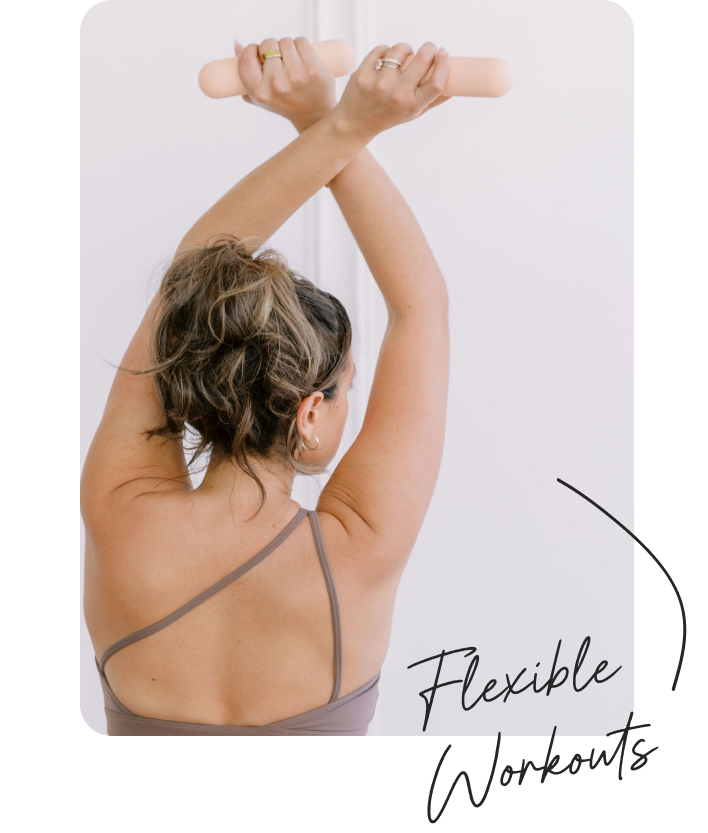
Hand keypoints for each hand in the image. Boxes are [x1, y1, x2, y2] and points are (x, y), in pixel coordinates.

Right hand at [235, 37, 336, 132]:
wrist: (314, 115)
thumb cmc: (285, 103)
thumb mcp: (261, 95)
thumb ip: (246, 74)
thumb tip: (237, 44)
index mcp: (260, 93)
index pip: (246, 58)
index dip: (252, 50)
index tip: (258, 52)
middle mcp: (277, 85)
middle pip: (268, 44)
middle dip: (272, 47)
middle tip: (279, 62)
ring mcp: (296, 76)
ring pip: (285, 41)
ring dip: (288, 47)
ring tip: (292, 62)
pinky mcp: (313, 69)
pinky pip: (301, 41)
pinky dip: (301, 46)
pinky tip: (303, 59)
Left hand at [332, 42, 451, 140]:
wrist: (355, 124)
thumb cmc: (388, 116)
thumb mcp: (412, 114)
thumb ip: (433, 100)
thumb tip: (455, 85)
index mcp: (412, 105)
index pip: (437, 82)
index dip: (443, 63)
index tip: (444, 53)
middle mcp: (397, 95)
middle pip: (422, 58)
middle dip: (428, 48)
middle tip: (428, 49)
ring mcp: (379, 84)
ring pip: (400, 49)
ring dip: (404, 49)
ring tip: (402, 57)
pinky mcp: (363, 74)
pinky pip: (381, 49)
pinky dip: (385, 51)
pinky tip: (384, 60)